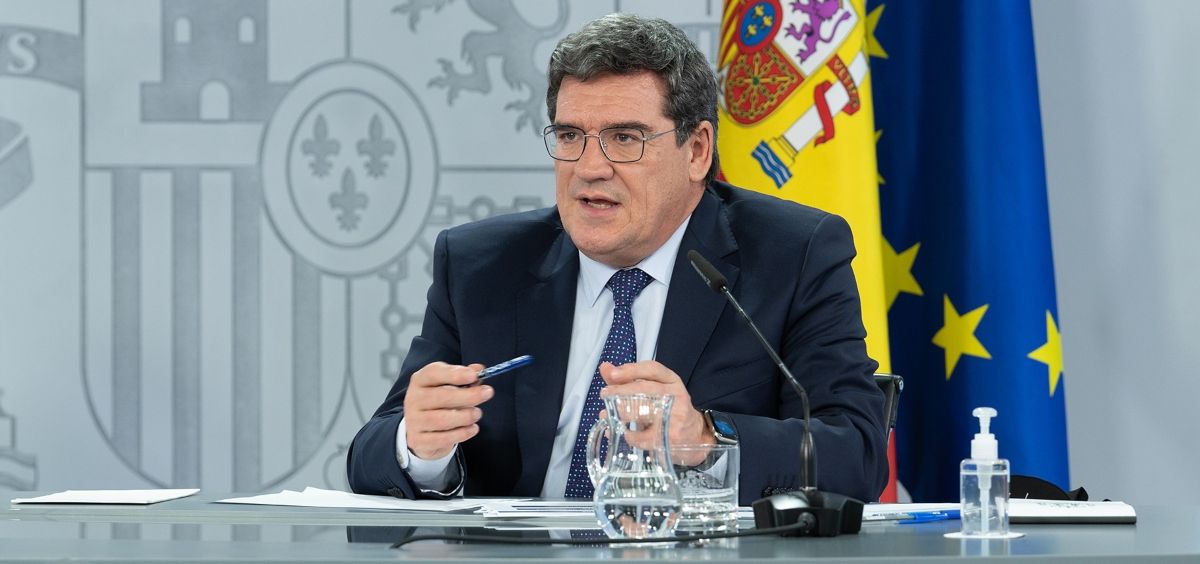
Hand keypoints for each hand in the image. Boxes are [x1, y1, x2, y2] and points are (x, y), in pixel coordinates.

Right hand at [403, 361, 493, 460]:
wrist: (420, 430)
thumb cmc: (439, 402)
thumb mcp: (449, 384)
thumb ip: (465, 376)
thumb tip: (479, 369)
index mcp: (420, 380)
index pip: (433, 373)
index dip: (455, 374)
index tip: (474, 375)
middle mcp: (413, 399)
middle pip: (441, 396)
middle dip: (468, 395)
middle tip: (487, 393)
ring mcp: (414, 421)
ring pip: (442, 420)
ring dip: (465, 416)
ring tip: (477, 413)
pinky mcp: (419, 440)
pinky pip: (443, 438)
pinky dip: (462, 433)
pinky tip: (472, 428)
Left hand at [598, 360, 714, 460]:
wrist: (694, 436)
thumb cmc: (668, 410)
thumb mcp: (653, 392)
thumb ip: (628, 380)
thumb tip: (605, 368)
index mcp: (671, 381)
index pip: (652, 369)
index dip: (630, 370)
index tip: (611, 375)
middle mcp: (676, 395)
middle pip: (646, 389)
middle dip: (621, 392)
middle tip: (605, 395)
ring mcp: (675, 417)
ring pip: (645, 411)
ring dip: (622, 413)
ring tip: (607, 415)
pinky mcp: (672, 437)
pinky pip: (646, 436)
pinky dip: (630, 436)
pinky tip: (622, 434)